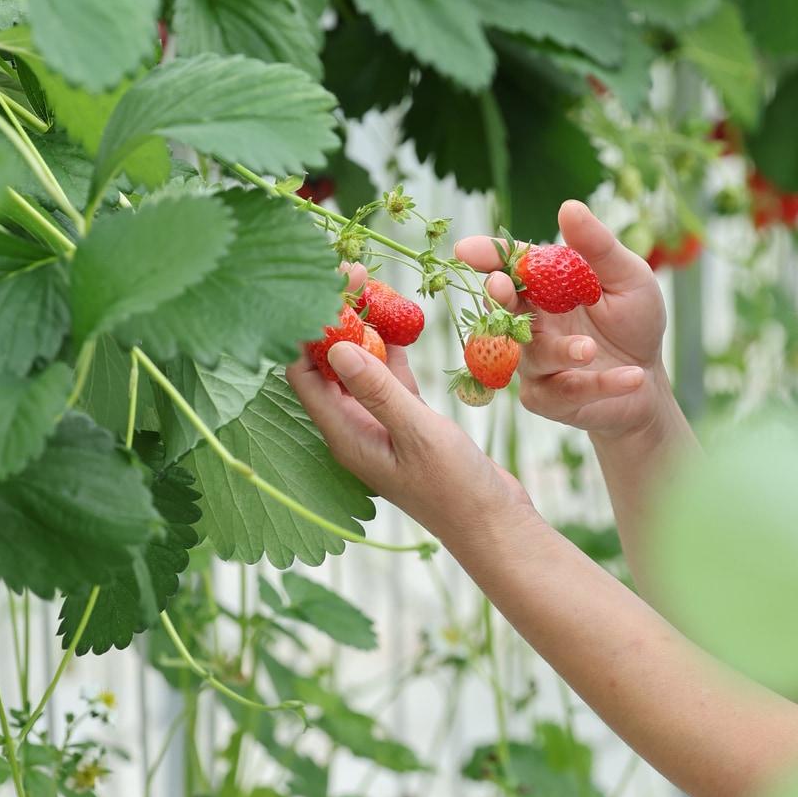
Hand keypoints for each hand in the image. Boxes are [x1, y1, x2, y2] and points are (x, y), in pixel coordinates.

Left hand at [286, 263, 530, 541]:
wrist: (494, 525)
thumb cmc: (455, 488)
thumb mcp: (417, 432)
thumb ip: (378, 390)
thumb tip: (335, 347)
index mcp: (343, 434)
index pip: (304, 371)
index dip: (310, 325)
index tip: (330, 284)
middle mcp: (352, 427)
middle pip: (328, 362)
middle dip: (336, 317)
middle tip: (356, 271)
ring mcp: (378, 423)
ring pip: (360, 365)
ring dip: (365, 327)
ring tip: (376, 284)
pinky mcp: (406, 421)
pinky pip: (389, 375)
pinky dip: (393, 347)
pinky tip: (403, 318)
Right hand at [454, 200, 669, 440]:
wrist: (649, 382)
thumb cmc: (634, 322)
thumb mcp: (628, 278)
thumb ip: (598, 248)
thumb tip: (569, 206)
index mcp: (546, 287)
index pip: (511, 267)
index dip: (488, 257)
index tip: (465, 250)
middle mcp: (532, 323)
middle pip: (504, 309)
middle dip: (499, 298)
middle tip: (500, 286)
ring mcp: (535, 363)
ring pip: (534, 354)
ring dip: (563, 350)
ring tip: (591, 348)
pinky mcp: (548, 399)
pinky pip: (566, 391)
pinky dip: (602, 384)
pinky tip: (633, 376)